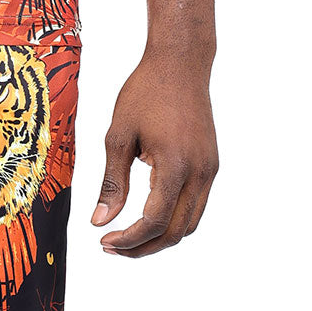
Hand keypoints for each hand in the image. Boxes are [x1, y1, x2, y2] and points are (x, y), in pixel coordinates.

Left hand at [90, 47, 218, 256]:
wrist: (179, 63)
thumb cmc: (145, 91)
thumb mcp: (119, 134)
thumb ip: (113, 181)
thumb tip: (99, 221)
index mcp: (175, 165)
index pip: (154, 221)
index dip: (129, 240)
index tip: (105, 241)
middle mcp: (200, 173)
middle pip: (176, 232)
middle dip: (144, 246)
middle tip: (113, 246)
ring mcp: (210, 170)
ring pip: (190, 224)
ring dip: (161, 236)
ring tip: (129, 236)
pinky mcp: (211, 165)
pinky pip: (197, 205)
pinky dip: (175, 218)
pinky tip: (150, 212)